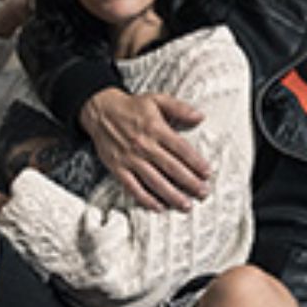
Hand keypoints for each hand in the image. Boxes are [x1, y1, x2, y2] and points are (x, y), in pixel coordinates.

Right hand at [80, 89, 211, 209]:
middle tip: (203, 193)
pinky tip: (158, 207)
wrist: (100, 110)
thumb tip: (200, 117)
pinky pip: (133, 187)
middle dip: (189, 182)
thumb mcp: (156, 100)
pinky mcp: (118, 168)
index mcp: (156, 129)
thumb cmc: (130, 106)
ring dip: (172, 195)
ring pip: (155, 181)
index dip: (195, 162)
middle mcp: (144, 145)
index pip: (180, 149)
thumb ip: (179, 108)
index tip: (207, 173)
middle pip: (171, 168)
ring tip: (186, 205)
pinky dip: (145, 199)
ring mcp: (130, 158)